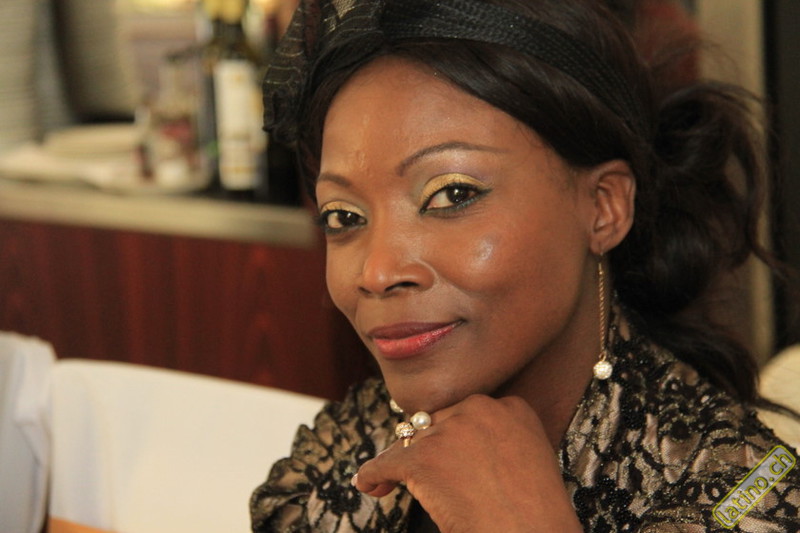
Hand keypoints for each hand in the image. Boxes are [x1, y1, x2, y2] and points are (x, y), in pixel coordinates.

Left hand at [352, 394, 582, 532]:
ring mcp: (450, 431)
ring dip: (409, 464)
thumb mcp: (527, 459)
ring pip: (414, 442)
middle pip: (439, 423)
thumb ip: (496, 441)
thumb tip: (456, 449)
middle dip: (434, 449)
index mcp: (512, 407)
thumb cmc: (535, 513)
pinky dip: (374, 474)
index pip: (468, 413)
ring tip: (403, 485)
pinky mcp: (423, 458)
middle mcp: (480, 408)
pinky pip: (386, 461)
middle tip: (438, 480)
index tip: (455, 460)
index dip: (456, 438)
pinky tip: (370, 484)